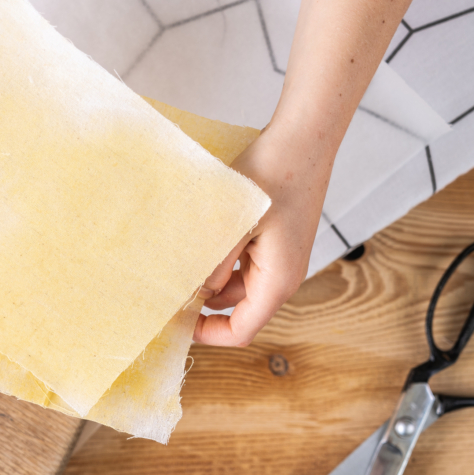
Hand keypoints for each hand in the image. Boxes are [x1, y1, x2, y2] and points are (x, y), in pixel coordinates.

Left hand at [193, 119, 335, 346]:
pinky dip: (224, 263)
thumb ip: (214, 264)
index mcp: (277, 281)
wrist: (303, 140)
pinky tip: (202, 246)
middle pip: (240, 310)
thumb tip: (196, 294)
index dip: (208, 334)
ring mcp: (282, 259)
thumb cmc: (272, 176)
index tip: (177, 324)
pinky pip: (246, 265)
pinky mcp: (277, 243)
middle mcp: (284, 276)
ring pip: (240, 287)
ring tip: (181, 265)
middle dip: (206, 308)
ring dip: (212, 282)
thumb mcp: (233, 224)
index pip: (241, 330)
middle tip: (170, 291)